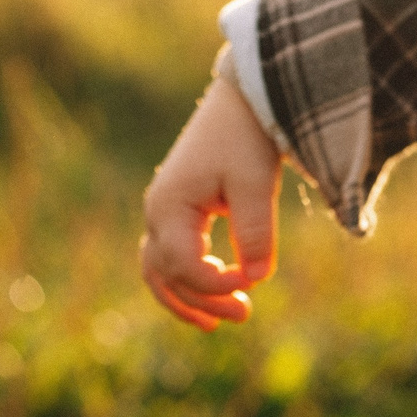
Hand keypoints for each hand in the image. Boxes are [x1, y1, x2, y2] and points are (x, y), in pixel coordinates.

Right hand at [139, 74, 280, 330]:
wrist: (244, 96)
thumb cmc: (248, 135)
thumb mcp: (255, 182)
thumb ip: (255, 230)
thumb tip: (258, 278)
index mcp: (169, 207)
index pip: (183, 266)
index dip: (215, 284)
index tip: (253, 283)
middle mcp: (158, 211)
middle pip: (166, 275)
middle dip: (202, 300)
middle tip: (244, 315)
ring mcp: (164, 209)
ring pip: (161, 270)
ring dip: (189, 296)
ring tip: (222, 319)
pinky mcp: (179, 206)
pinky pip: (173, 253)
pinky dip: (189, 276)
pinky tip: (218, 286)